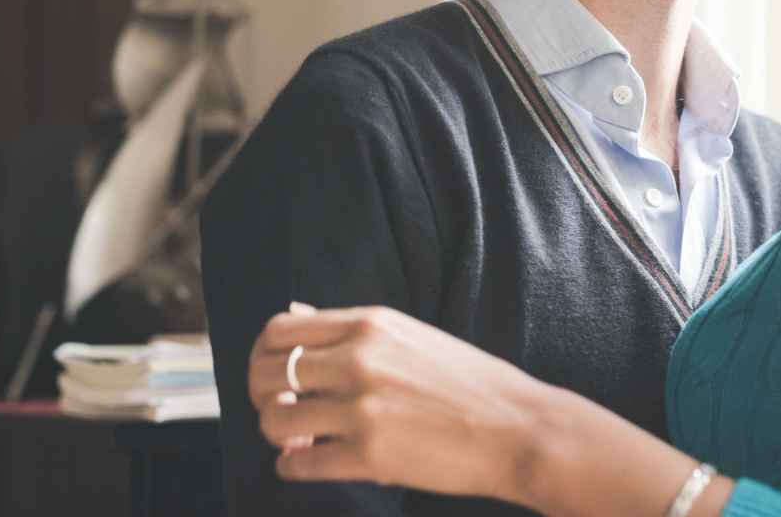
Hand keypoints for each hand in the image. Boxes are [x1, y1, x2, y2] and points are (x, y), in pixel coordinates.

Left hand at [248, 303, 557, 502]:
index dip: (262, 356)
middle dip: (260, 396)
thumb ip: (350, 328)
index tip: (272, 374)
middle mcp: (359, 359)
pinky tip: (308, 462)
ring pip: (273, 420)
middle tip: (279, 409)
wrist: (519, 429)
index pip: (279, 331)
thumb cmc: (472, 384)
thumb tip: (294, 314)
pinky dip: (292, 466)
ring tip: (300, 438)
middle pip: (265, 373)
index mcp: (369, 324)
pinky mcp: (368, 456)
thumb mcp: (410, 335)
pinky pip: (298, 463)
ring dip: (277, 433)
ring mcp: (361, 408)